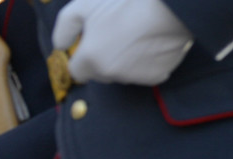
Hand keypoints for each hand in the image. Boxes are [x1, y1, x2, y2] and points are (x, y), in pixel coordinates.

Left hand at [53, 0, 192, 84]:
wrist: (172, 4)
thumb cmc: (126, 1)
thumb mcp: (84, 5)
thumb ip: (65, 28)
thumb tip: (60, 45)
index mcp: (90, 59)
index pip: (77, 71)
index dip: (82, 56)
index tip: (91, 43)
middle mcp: (110, 73)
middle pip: (99, 73)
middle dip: (102, 58)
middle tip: (116, 32)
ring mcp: (134, 77)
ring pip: (122, 73)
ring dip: (124, 60)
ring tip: (135, 32)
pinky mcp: (156, 76)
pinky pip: (145, 72)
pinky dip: (146, 61)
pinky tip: (151, 40)